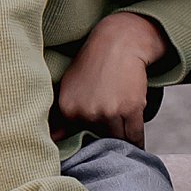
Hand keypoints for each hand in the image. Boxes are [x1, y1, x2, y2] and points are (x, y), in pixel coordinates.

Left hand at [51, 12, 164, 146]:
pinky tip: (138, 148)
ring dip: (123, 146)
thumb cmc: (95, 64)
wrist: (120, 42)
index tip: (96, 147)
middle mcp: (85, 113)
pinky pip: (135, 135)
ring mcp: (108, 111)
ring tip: (126, 149)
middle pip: (99, 142)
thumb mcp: (69, 87)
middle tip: (112, 147)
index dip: (90, 143)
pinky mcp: (131, 108)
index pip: (78, 140)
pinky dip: (138, 144)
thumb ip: (62, 115)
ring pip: (118, 141)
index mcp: (67, 109)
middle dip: (106, 145)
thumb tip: (52, 141)